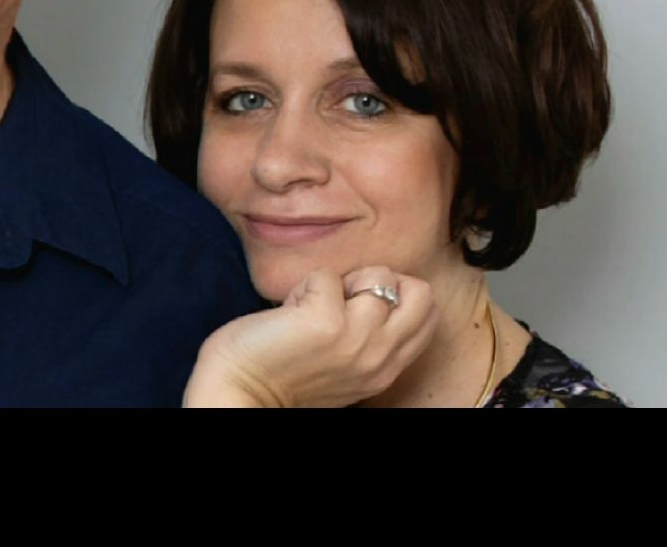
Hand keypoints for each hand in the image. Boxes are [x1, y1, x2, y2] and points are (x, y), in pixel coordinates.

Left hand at [182, 266, 437, 407]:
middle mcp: (380, 356)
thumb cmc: (281, 371)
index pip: (426, 314)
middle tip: (343, 297)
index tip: (356, 303)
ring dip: (337, 281)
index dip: (395, 294)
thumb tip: (375, 290)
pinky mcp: (326, 322)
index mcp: (387, 368)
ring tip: (308, 307)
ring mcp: (357, 338)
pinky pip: (325, 275)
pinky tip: (288, 311)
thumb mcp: (344, 362)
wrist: (240, 391)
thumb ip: (369, 337)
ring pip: (378, 274)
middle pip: (421, 292)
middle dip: (382, 280)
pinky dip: (303, 285)